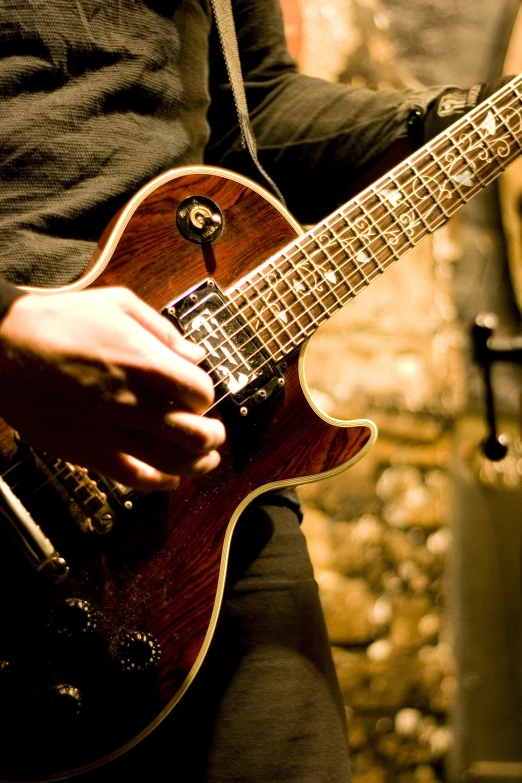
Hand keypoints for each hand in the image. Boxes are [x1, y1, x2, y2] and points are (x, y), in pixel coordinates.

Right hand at [0, 287, 225, 489]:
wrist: (3, 348)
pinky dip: (161, 482)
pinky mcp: (90, 453)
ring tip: (207, 459)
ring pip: (173, 462)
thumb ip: (163, 331)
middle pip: (196, 434)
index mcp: (143, 362)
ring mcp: (112, 432)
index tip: (198, 391)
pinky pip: (136, 479)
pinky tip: (171, 478)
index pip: (201, 392)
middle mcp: (133, 402)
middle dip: (213, 435)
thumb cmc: (57, 321)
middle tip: (214, 432)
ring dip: (199, 463)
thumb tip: (196, 354)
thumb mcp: (117, 304)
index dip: (206, 393)